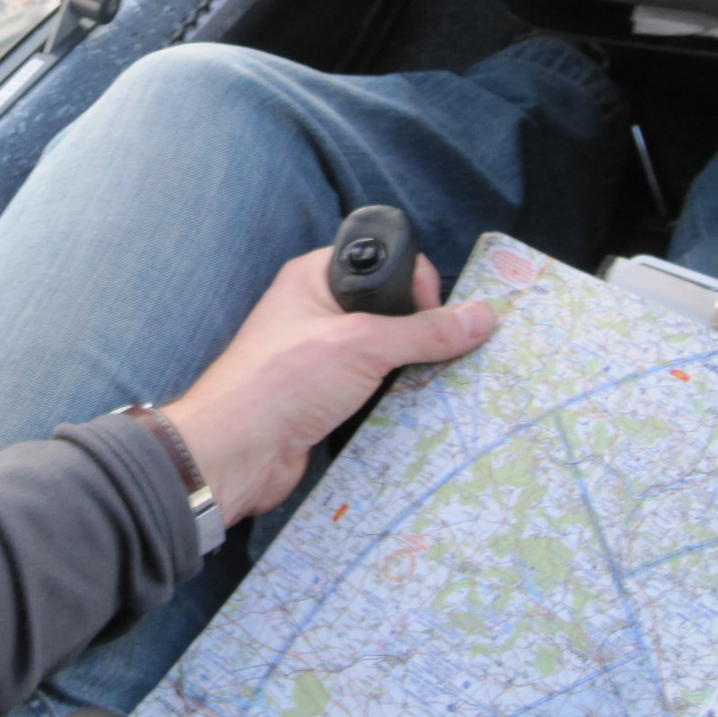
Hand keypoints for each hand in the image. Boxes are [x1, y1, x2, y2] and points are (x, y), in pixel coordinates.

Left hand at [160, 248, 499, 525]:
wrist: (236, 455)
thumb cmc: (283, 381)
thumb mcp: (362, 345)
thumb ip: (424, 332)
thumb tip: (482, 317)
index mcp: (314, 278)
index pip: (382, 262)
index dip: (413, 283)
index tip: (433, 315)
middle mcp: (316, 312)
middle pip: (388, 312)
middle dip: (419, 333)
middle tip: (441, 355)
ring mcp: (320, 359)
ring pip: (384, 356)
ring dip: (409, 371)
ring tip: (439, 386)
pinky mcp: (325, 400)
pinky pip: (373, 392)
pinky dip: (394, 401)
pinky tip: (416, 413)